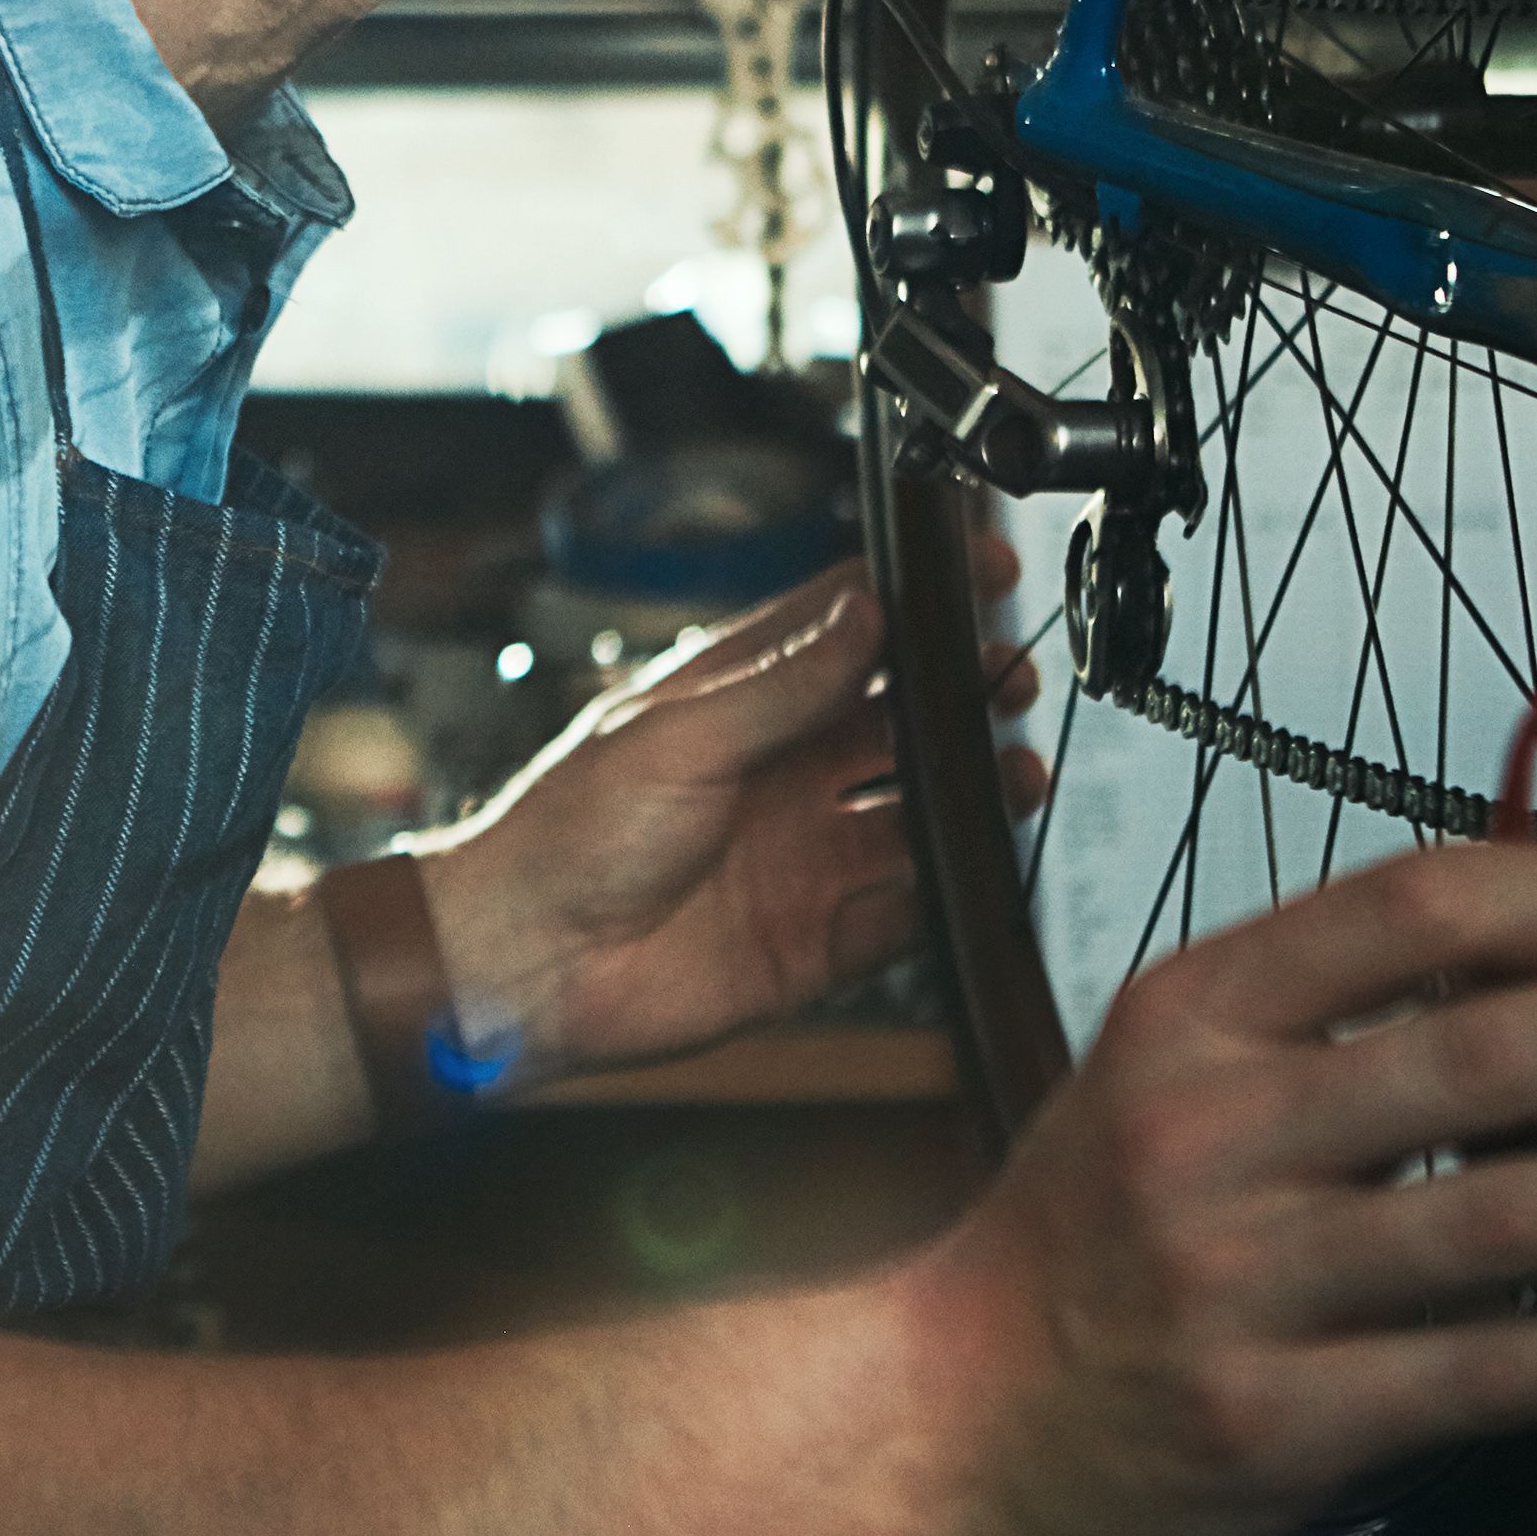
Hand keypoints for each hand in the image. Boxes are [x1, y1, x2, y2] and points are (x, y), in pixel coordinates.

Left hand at [417, 548, 1042, 1083]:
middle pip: (901, 716)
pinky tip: (970, 870)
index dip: (918, 596)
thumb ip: (780, 684)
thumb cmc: (562, 836)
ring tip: (1012, 774)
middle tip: (1010, 682)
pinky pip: (906, 912)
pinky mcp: (817, 934)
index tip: (984, 571)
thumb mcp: (675, 737)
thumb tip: (864, 613)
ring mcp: (803, 850)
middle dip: (964, 697)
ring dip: (973, 794)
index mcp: (737, 700)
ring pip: (919, 812)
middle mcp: (779, 768)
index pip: (846, 625)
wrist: (525, 964)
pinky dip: (948, 893)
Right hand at [891, 840, 1536, 1535]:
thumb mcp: (1160, 1080)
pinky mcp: (1282, 1418)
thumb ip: (1325, 1024)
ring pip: (1512, 1214)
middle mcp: (1210, 1134)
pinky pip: (1487, 1373)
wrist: (954, 1421)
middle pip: (1488, 1052)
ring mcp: (1244, 1282)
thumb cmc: (1082, 1244)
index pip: (1408, 910)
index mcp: (1185, 1020)